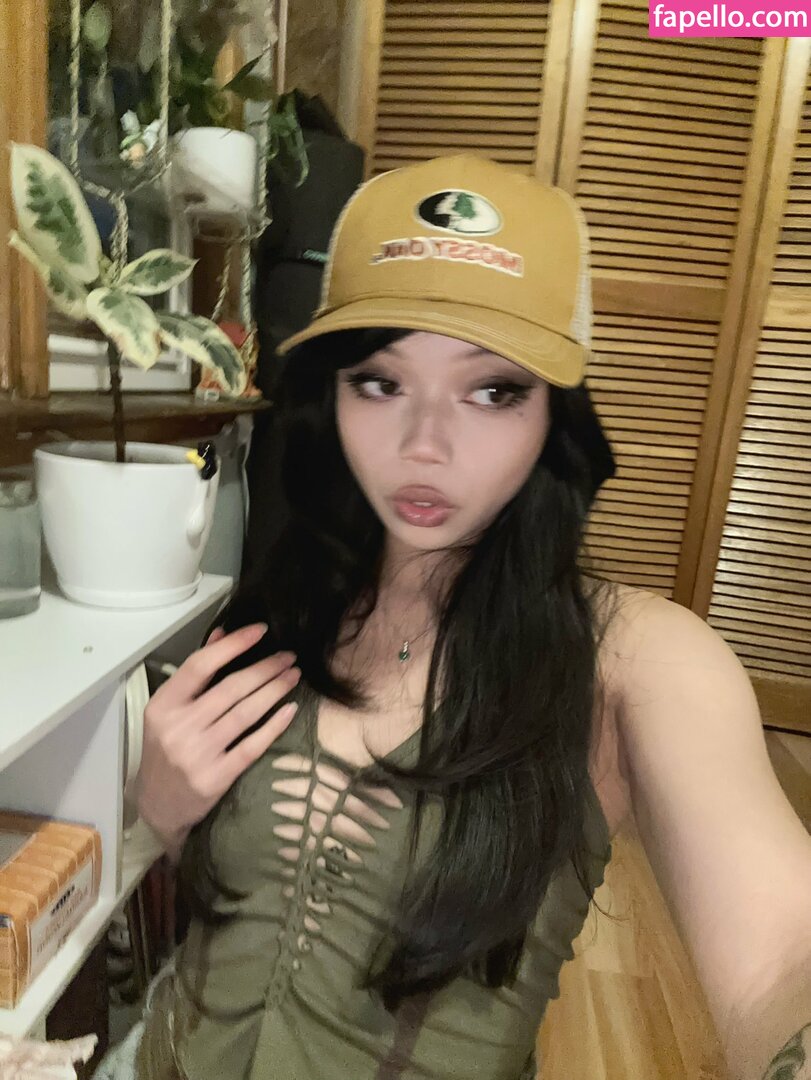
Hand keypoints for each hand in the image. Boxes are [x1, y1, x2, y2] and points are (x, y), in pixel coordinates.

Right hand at [135, 623, 299, 860]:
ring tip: (293, 676)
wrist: (158, 806)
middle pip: (231, 688)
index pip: (201, 665)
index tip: (261, 630)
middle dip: (265, 668)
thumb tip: (222, 634)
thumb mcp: (169, 711)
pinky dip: (274, 726)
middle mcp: (179, 727)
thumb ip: (195, 673)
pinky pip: (252, 746)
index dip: (233, 645)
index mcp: (163, 705)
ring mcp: (197, 754)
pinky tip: (290, 710)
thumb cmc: (166, 750)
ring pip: (246, 713)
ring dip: (274, 690)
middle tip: (289, 656)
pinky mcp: (216, 778)